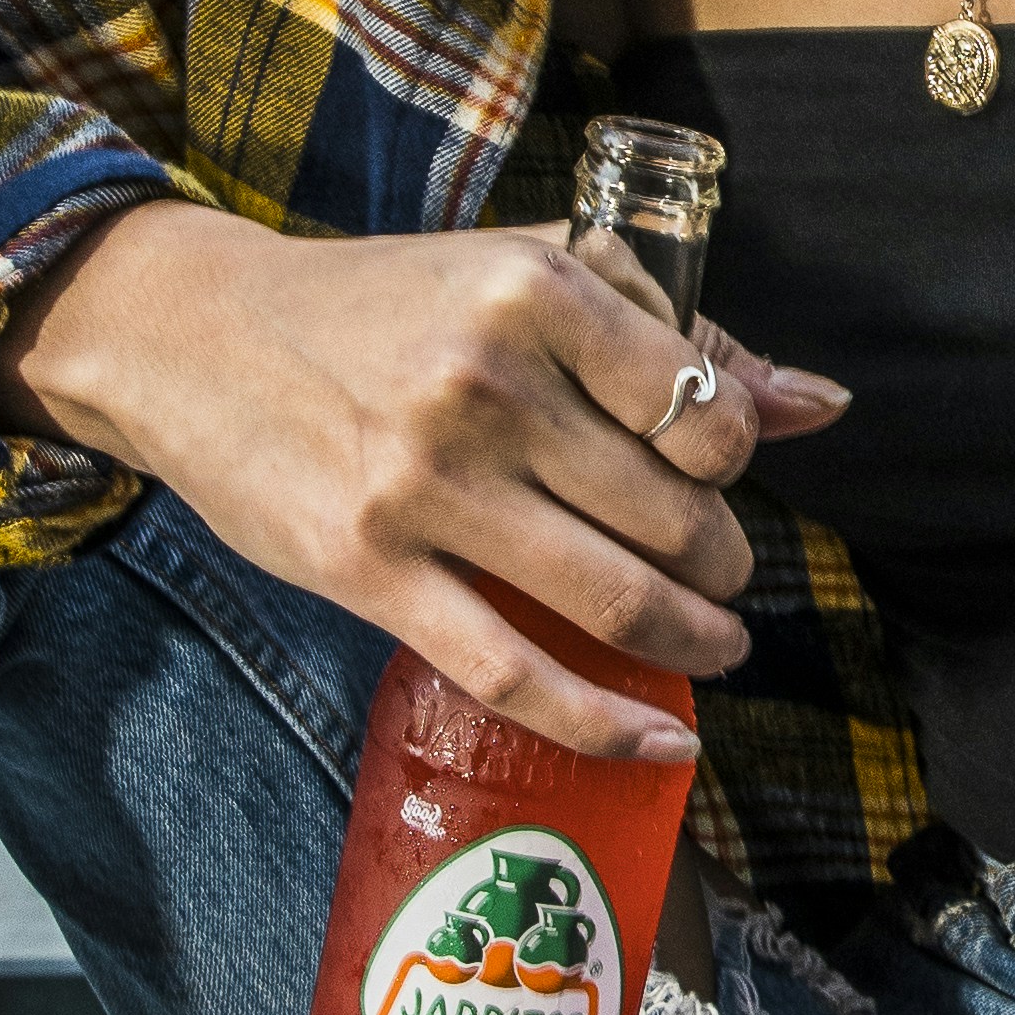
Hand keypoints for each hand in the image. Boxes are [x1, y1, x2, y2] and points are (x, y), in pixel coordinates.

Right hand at [0, 202, 842, 764]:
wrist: (193, 335)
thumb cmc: (379, 305)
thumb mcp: (522, 274)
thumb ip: (674, 331)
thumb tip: (821, 405)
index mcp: (535, 290)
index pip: (707, 414)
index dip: (733, 465)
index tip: (711, 478)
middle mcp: (484, 383)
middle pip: (674, 517)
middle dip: (722, 564)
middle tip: (718, 574)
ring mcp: (424, 484)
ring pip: (615, 600)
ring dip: (692, 641)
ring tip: (710, 642)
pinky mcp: (368, 568)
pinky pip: (514, 673)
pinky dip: (606, 724)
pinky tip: (664, 740)